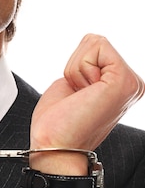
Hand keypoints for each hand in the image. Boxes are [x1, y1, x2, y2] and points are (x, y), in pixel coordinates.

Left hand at [31, 34, 143, 154]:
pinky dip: (78, 68)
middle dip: (75, 66)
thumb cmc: (58, 122)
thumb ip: (88, 65)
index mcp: (122, 84)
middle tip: (78, 97)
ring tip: (80, 97)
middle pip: (94, 41)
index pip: (95, 45)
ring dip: (75, 69)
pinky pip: (96, 46)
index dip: (75, 66)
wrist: (55, 146)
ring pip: (94, 42)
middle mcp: (132, 83)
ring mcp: (131, 83)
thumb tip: (93, 42)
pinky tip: (83, 93)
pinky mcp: (124, 81)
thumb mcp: (74, 83)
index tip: (77, 96)